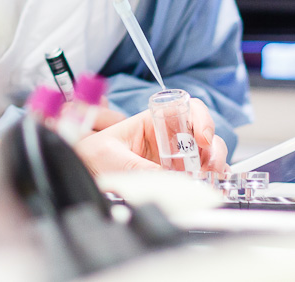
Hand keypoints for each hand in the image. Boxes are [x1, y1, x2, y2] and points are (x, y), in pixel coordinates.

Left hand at [77, 96, 228, 176]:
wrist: (80, 171)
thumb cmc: (91, 155)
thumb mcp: (113, 157)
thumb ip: (139, 168)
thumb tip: (168, 181)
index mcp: (153, 121)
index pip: (187, 108)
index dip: (201, 119)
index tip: (203, 139)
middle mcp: (167, 136)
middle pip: (203, 133)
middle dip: (214, 148)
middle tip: (211, 165)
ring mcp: (173, 156)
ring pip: (205, 154)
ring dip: (214, 165)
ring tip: (210, 179)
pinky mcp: (174, 175)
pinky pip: (199, 174)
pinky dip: (209, 179)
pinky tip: (208, 186)